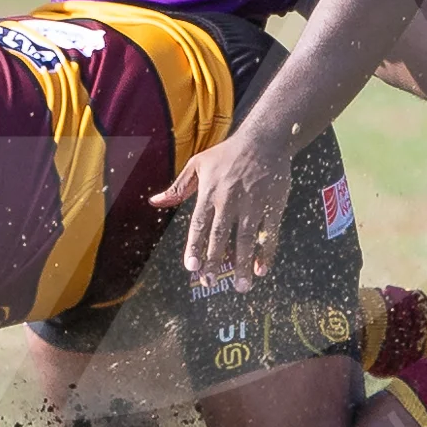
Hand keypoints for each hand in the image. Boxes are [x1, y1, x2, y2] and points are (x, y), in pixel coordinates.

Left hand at [148, 129, 294, 287]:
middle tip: (210, 282)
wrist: (264, 140)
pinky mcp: (272, 205)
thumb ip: (178, 187)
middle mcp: (229, 200)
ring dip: (242, 264)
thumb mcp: (198, 164)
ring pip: (245, 239)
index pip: (199, 224)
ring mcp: (252, 203)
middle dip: (214, 261)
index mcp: (210, 192)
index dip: (195, 246)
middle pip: (219, 236)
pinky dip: (266, 252)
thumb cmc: (227, 153)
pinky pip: (269, 233)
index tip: (191, 267)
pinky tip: (261, 269)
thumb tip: (154, 202)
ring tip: (241, 286)